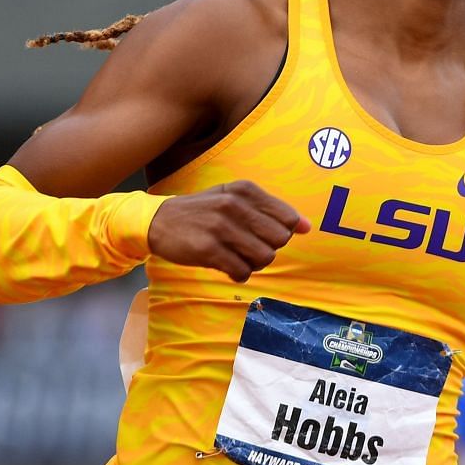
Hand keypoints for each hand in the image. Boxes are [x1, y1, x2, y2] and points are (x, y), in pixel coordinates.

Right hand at [147, 180, 309, 281]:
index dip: (281, 233)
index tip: (265, 235)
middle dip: (268, 249)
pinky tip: (227, 267)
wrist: (157, 221)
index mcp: (244, 190)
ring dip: (254, 264)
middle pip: (279, 240)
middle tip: (249, 249)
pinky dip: (239, 274)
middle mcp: (234, 205)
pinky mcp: (208, 249)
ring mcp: (221, 227)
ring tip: (238, 258)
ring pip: (264, 257)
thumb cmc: (203, 211)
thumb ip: (270, 210)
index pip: (287, 218)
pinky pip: (242, 271)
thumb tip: (307, 227)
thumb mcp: (233, 198)